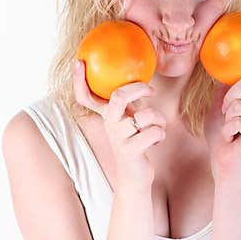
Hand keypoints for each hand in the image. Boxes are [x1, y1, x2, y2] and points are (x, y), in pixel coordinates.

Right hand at [72, 60, 165, 188]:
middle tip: (151, 90)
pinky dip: (161, 134)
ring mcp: (118, 138)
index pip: (86, 97)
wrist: (134, 177)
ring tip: (157, 127)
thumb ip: (129, 103)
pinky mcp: (130, 151)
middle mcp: (109, 125)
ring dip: (160, 119)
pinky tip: (156, 141)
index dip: (79, 81)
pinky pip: (155, 132)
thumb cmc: (136, 143)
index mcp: (107, 116)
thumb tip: (139, 79)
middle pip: (118, 97)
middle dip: (138, 89)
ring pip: (147, 115)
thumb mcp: (129, 120)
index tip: (78, 62)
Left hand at [205, 54, 240, 179]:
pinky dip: (228, 130)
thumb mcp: (218, 102)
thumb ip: (224, 85)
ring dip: (227, 118)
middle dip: (228, 99)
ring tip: (230, 128)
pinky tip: (232, 137)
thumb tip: (222, 66)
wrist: (221, 156)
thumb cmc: (220, 131)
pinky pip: (238, 121)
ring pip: (239, 105)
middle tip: (226, 114)